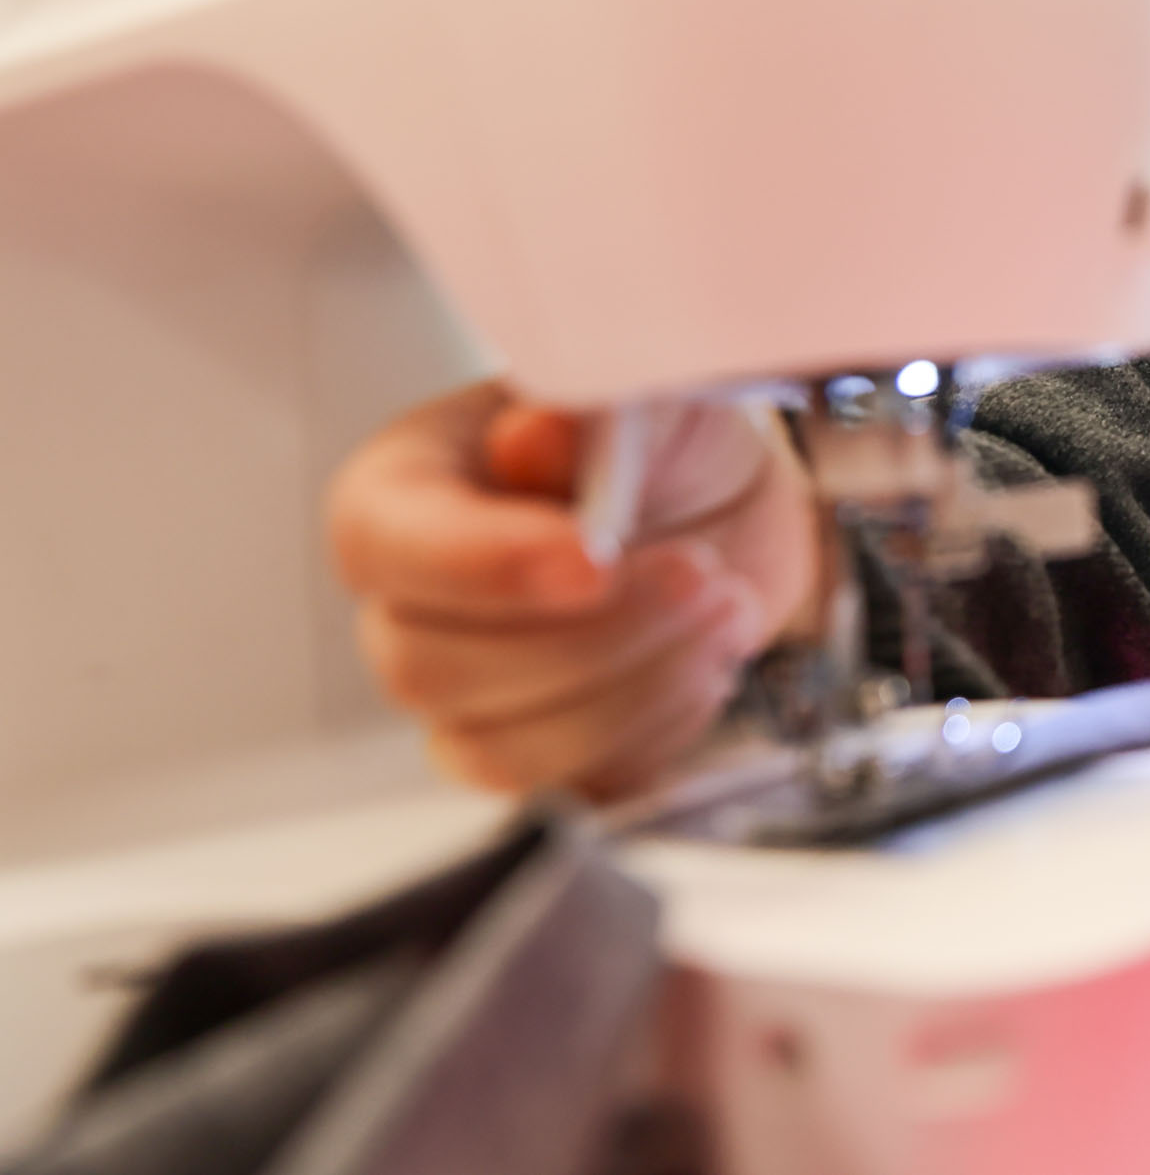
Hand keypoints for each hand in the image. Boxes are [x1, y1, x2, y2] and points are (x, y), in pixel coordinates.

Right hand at [327, 380, 825, 798]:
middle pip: (436, 670)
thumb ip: (581, 415)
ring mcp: (466, 698)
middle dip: (592, 634)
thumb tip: (531, 440)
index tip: (598, 556)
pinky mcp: (539, 758)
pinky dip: (656, 735)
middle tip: (701, 571)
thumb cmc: (658, 440)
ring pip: (499, 751)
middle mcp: (409, 607)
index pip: (386, 548)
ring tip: (724, 609)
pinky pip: (574, 790)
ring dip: (634, 690)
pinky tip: (706, 662)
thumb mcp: (636, 396)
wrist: (726, 505)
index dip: (488, 566)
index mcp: (399, 495)